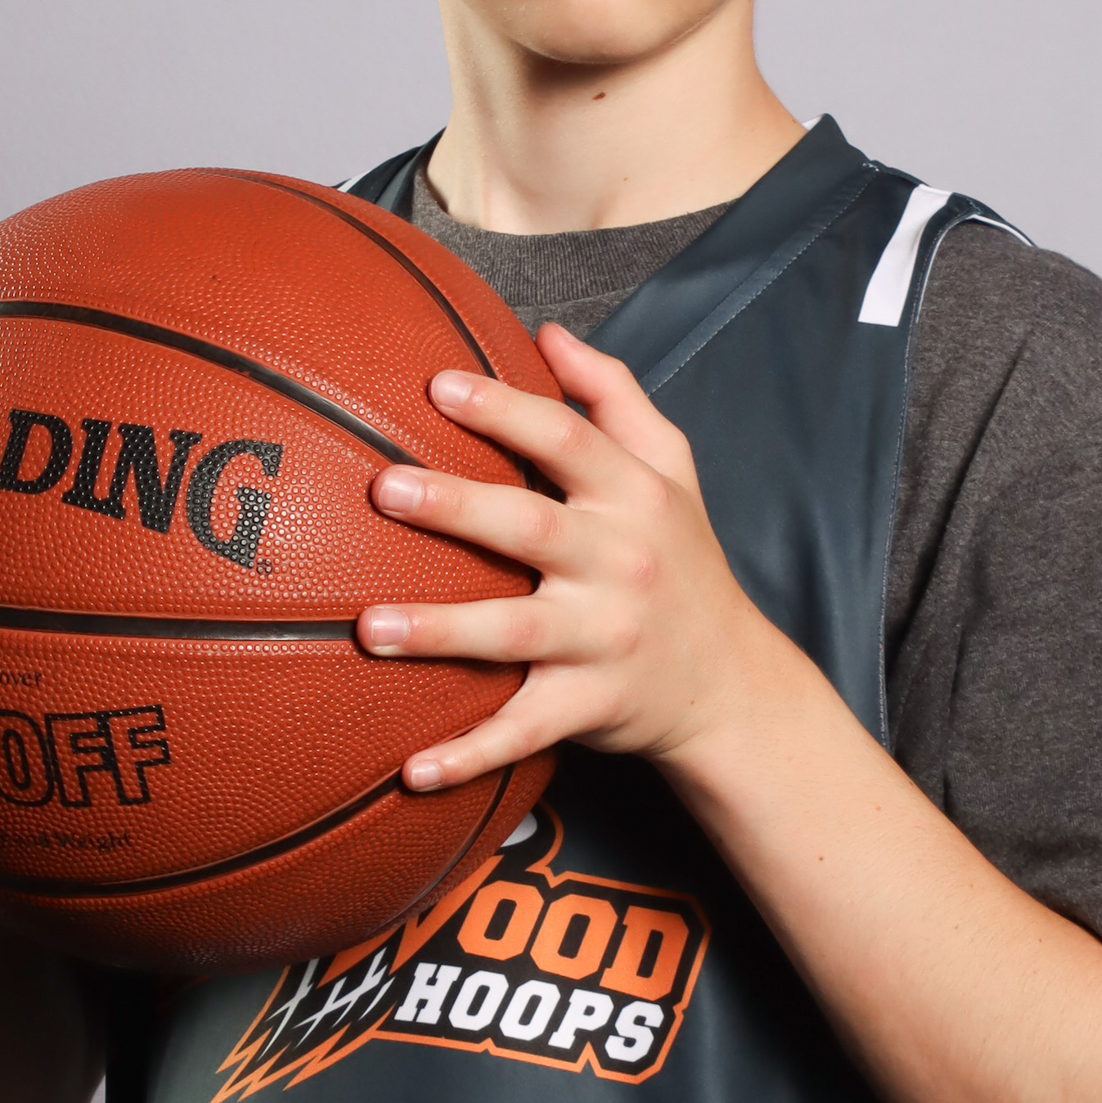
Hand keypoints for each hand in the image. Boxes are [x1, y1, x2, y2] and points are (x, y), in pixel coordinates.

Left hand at [358, 325, 787, 790]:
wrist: (732, 683)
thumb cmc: (684, 560)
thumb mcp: (672, 469)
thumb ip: (613, 396)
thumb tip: (549, 333)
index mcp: (632, 497)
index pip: (568, 440)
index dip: (506, 410)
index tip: (438, 385)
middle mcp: (619, 564)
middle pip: (531, 528)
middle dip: (456, 507)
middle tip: (383, 488)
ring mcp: (603, 640)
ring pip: (515, 634)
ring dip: (441, 632)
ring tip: (368, 627)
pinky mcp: (589, 707)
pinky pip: (523, 732)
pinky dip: (470, 754)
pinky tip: (411, 769)